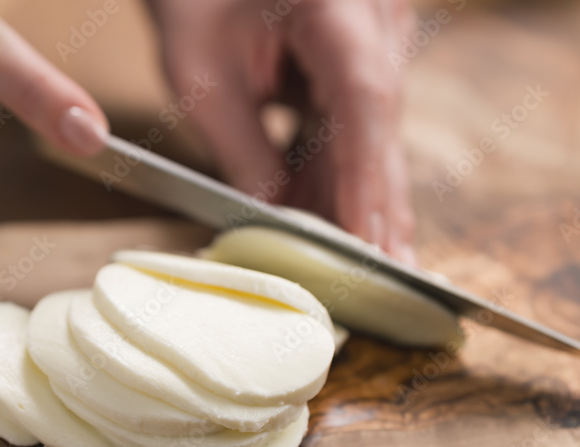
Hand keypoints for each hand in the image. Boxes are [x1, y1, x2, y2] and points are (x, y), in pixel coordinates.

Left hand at [149, 0, 416, 261]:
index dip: (365, 177)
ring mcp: (376, 40)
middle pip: (380, 128)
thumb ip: (241, 151)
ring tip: (358, 275)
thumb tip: (277, 227)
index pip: (364, 96)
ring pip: (374, 138)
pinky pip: (357, 131)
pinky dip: (341, 179)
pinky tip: (336, 232)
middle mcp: (375, 18)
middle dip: (374, 211)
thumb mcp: (200, 78)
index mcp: (338, 3)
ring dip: (357, 204)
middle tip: (378, 286)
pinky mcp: (364, 63)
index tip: (366, 241)